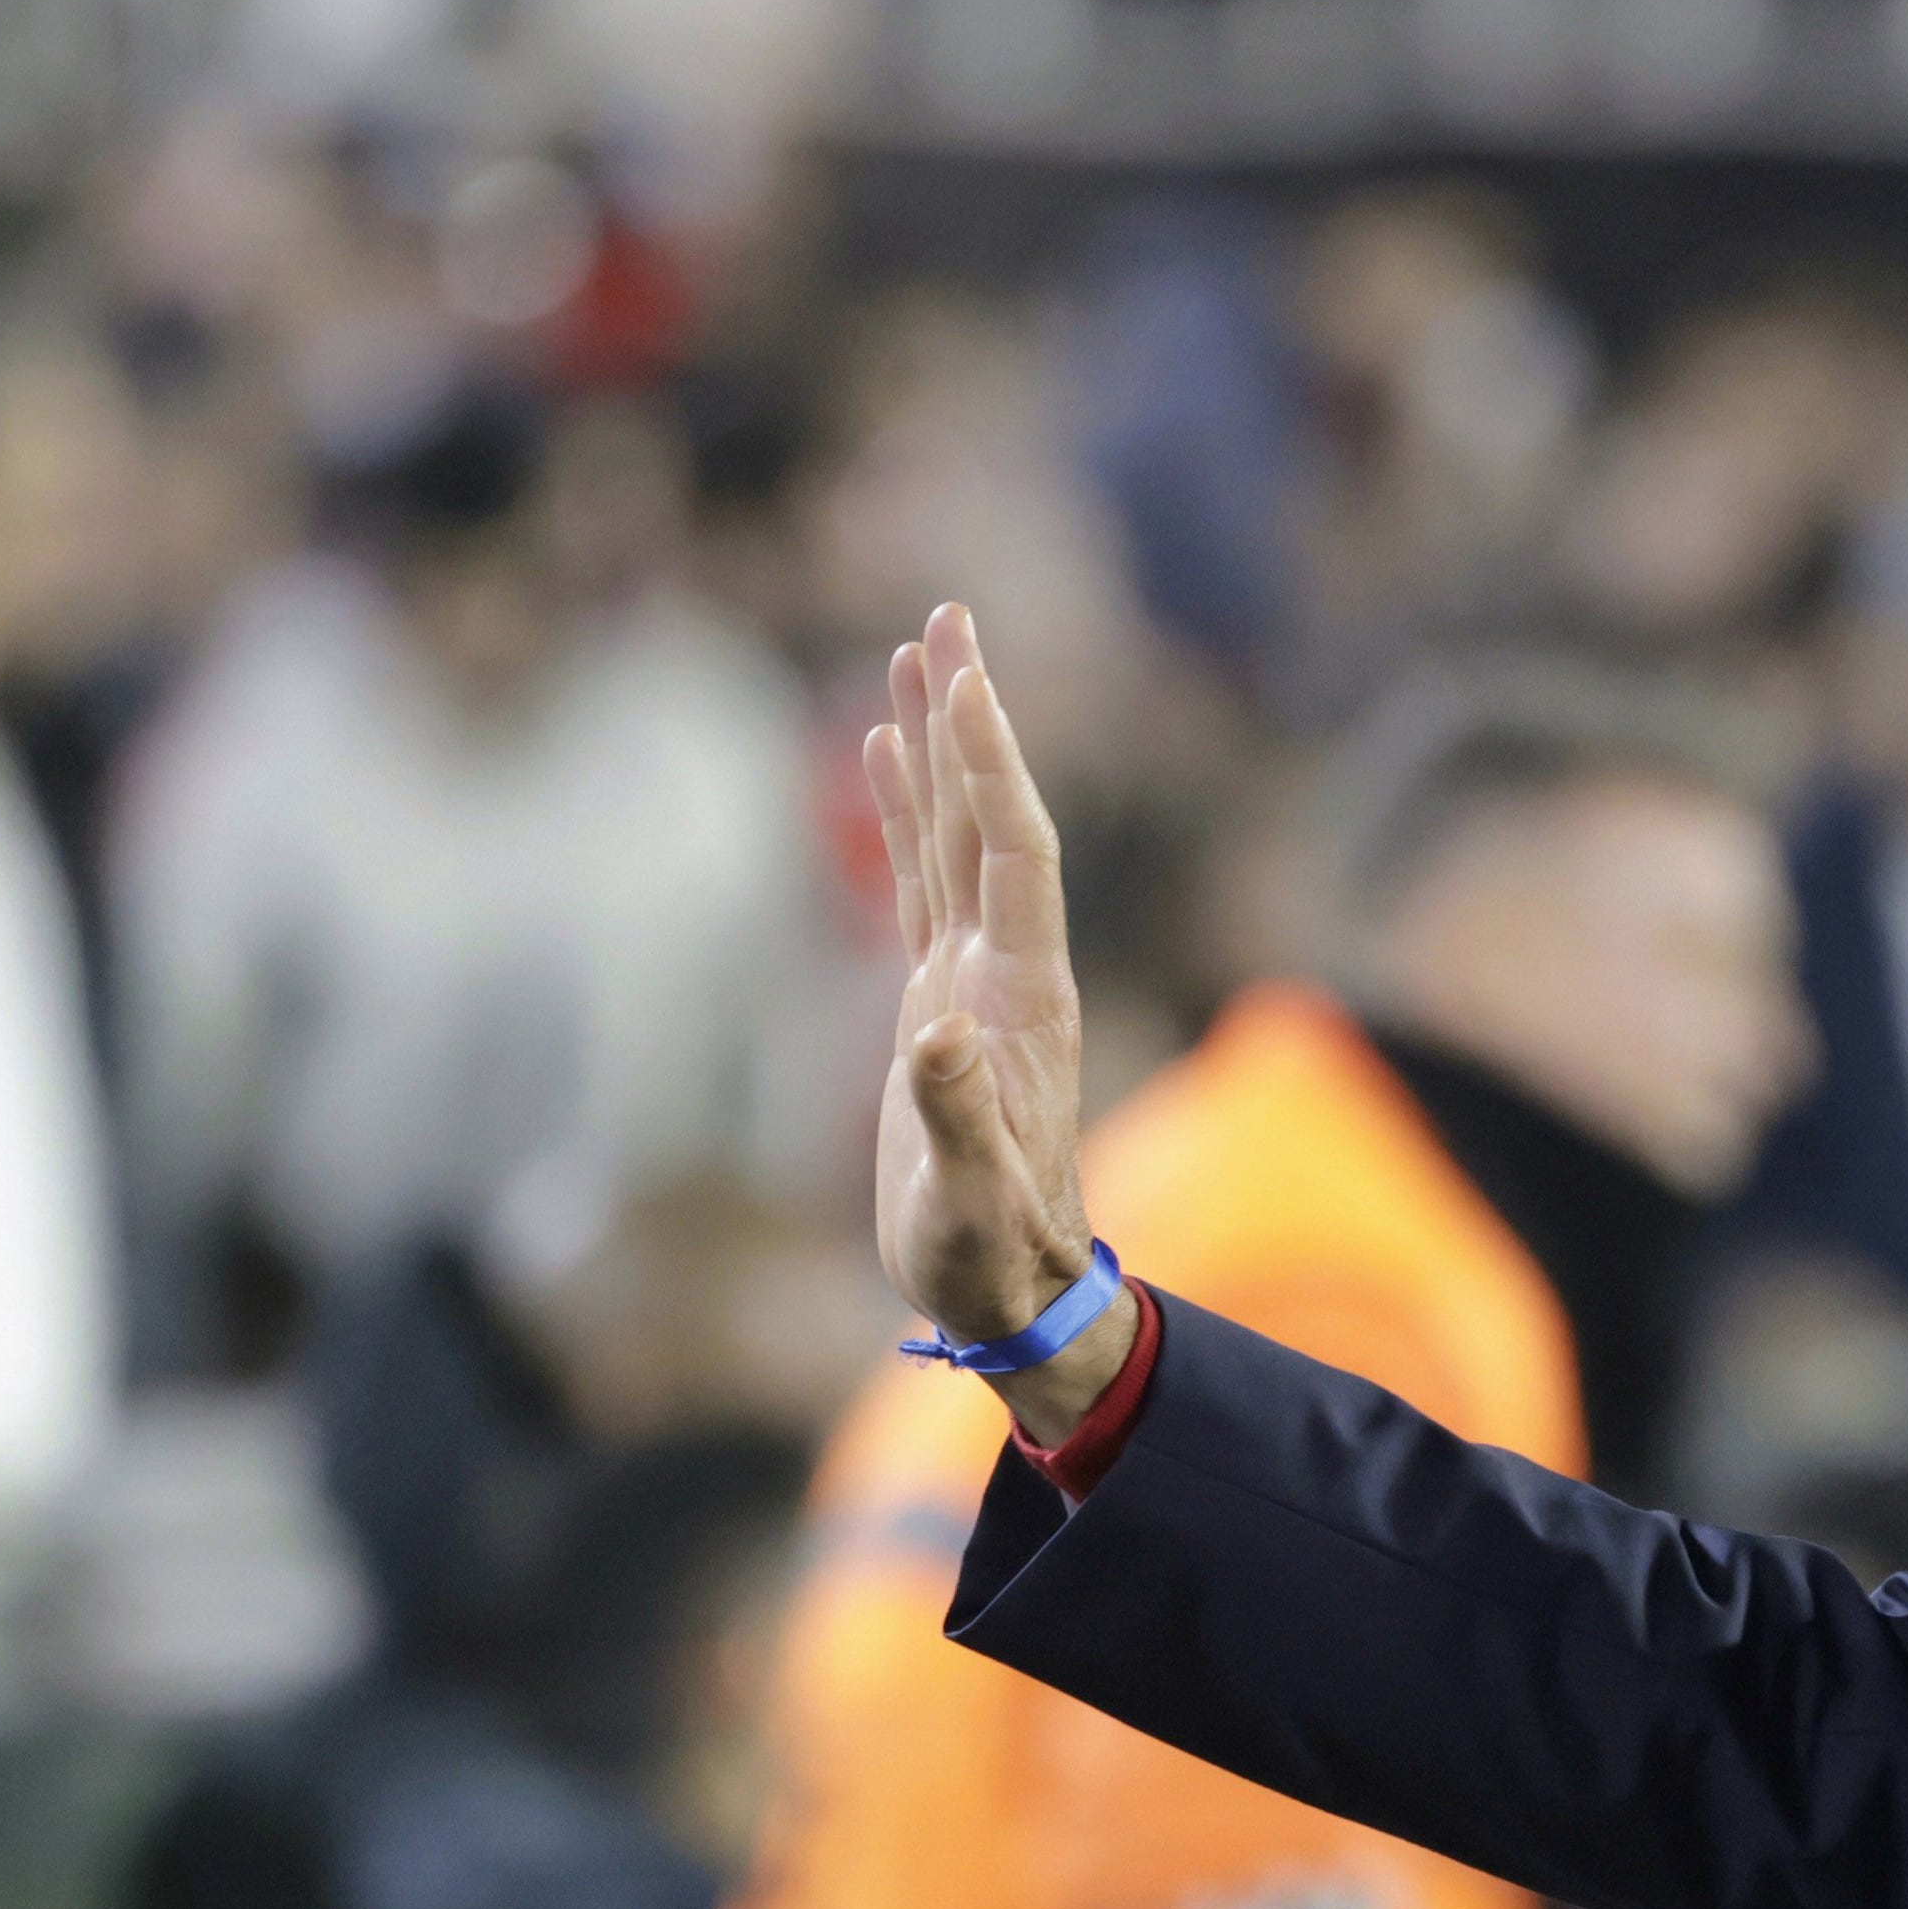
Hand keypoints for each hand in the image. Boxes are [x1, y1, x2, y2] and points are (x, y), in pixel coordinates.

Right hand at [863, 606, 1134, 1441]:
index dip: (988, 761)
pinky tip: (884, 757)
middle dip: (969, 717)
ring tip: (915, 654)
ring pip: (955, 835)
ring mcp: (974, 979)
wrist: (1011, 1292)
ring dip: (938, 747)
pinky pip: (923, 881)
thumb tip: (936, 1030)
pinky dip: (906, 814)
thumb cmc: (988, 1252)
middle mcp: (1008, 968)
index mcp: (1023, 994)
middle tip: (946, 616)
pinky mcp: (939, 1002)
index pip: (1012, 848)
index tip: (963, 673)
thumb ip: (955, 1115)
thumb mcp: (968, 1196)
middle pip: (990, 816)